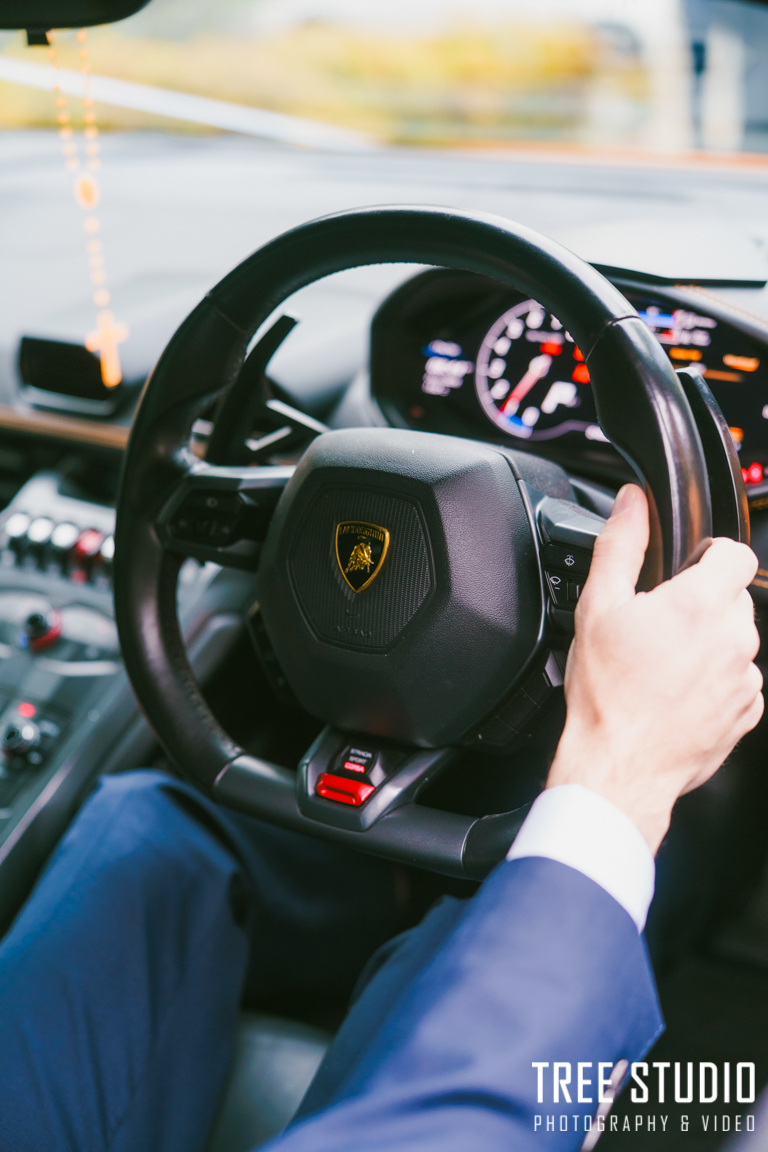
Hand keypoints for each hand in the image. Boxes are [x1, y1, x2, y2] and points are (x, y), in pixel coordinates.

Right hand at [546, 483, 762, 853]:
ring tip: (662, 665)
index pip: (735, 552)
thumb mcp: (598, 608)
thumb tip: (632, 502)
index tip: (682, 571)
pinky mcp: (747, 712)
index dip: (707, 554)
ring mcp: (746, 678)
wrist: (619, 767)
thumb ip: (620, 544)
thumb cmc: (606, 695)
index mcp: (701, 604)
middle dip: (700, 602)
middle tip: (656, 625)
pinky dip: (714, 680)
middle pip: (733, 596)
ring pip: (736, 639)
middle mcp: (736, 638)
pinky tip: (675, 691)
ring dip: (708, 642)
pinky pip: (739, 679)